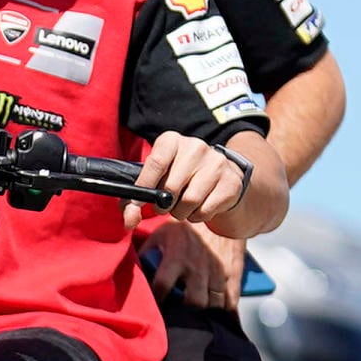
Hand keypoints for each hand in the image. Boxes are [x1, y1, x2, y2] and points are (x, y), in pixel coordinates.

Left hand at [136, 133, 253, 227]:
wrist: (219, 179)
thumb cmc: (177, 181)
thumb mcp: (153, 185)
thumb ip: (132, 203)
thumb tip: (129, 220)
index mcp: (172, 141)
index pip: (155, 162)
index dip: (145, 186)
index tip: (139, 203)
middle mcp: (196, 147)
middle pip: (171, 188)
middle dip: (163, 205)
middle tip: (166, 206)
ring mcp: (216, 163)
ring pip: (189, 201)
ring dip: (181, 213)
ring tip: (183, 206)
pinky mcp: (230, 182)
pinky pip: (205, 210)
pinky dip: (197, 217)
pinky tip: (200, 207)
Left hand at [146, 217, 247, 309]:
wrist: (216, 212)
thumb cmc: (183, 226)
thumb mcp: (160, 234)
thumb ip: (145, 252)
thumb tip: (130, 270)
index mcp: (176, 256)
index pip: (162, 286)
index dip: (157, 299)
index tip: (155, 305)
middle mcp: (197, 266)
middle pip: (194, 302)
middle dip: (187, 313)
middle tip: (180, 314)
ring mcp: (217, 270)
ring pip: (214, 304)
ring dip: (206, 313)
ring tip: (197, 315)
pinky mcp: (233, 273)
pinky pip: (232, 301)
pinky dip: (224, 311)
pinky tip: (217, 316)